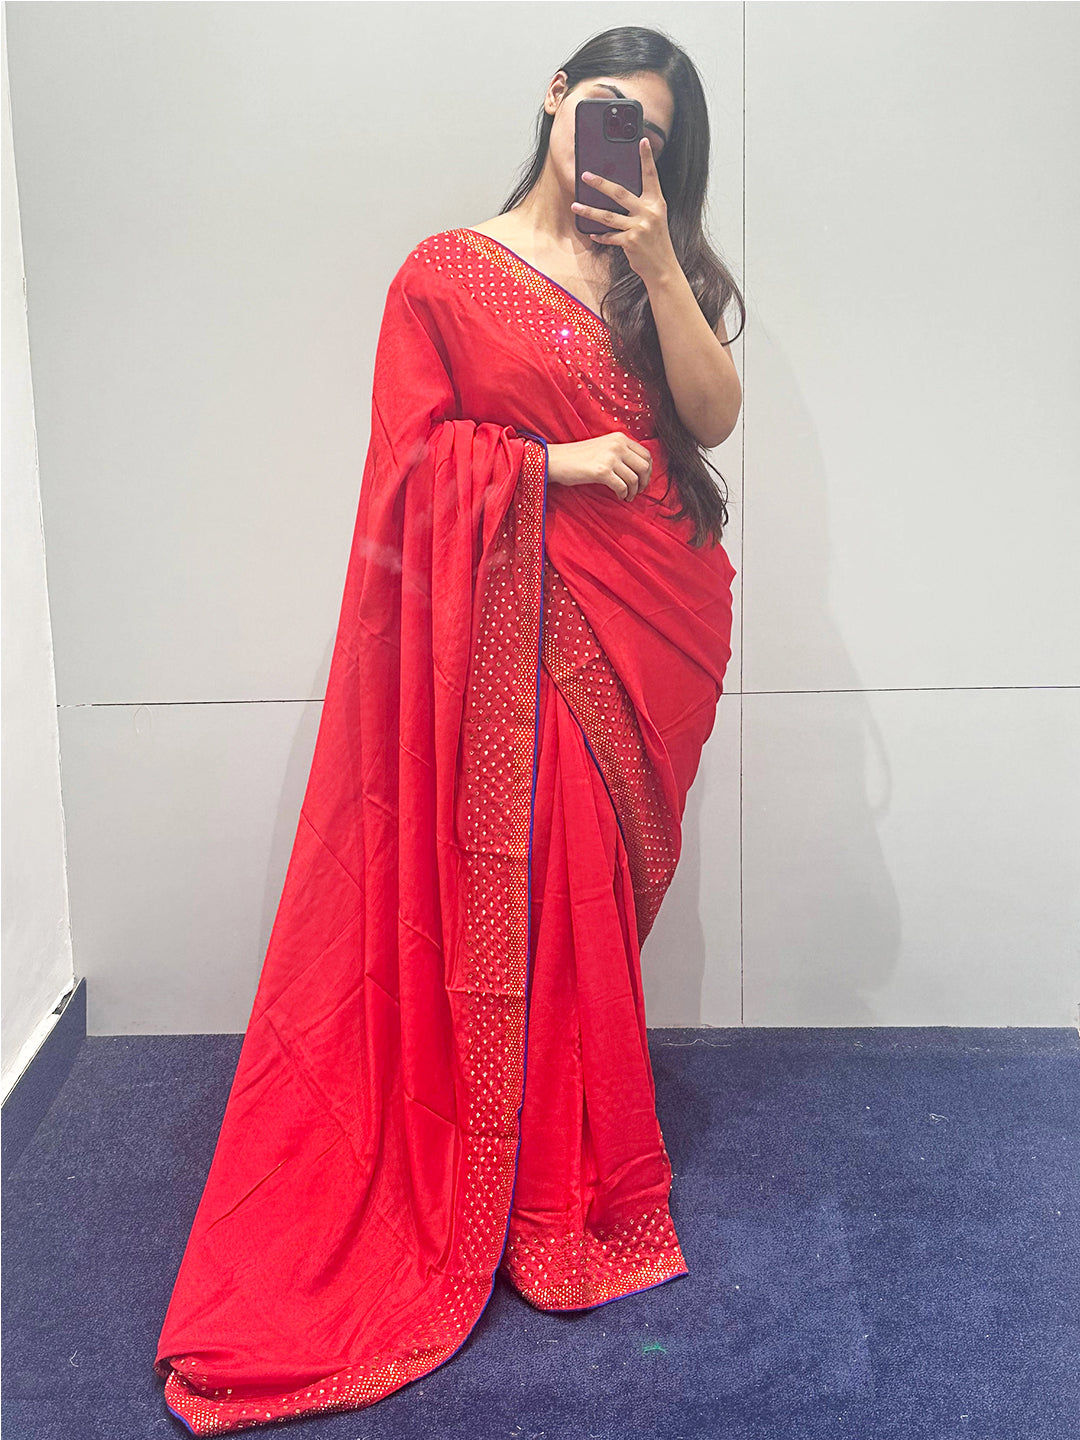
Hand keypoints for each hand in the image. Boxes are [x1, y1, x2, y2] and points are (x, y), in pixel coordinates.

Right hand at [547, 432, 652, 500]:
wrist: (557, 460)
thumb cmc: (578, 457)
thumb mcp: (604, 447)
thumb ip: (621, 453)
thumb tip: (639, 470)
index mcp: (620, 438)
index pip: (646, 454)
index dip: (648, 471)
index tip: (642, 480)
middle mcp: (617, 445)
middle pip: (644, 467)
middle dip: (644, 482)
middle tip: (637, 491)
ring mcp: (610, 457)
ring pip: (634, 479)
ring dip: (633, 491)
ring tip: (627, 496)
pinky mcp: (602, 471)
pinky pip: (622, 487)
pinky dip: (623, 494)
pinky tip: (619, 496)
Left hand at [570, 137, 676, 283]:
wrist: (663, 268)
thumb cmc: (656, 242)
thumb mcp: (654, 219)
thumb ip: (641, 206)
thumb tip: (617, 194)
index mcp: (656, 203)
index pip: (651, 176)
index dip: (647, 158)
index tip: (642, 141)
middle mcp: (649, 212)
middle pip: (620, 193)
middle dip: (600, 183)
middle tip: (585, 175)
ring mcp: (640, 227)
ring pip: (608, 216)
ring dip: (589, 211)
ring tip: (575, 206)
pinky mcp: (631, 242)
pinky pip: (610, 236)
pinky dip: (600, 236)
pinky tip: (591, 233)